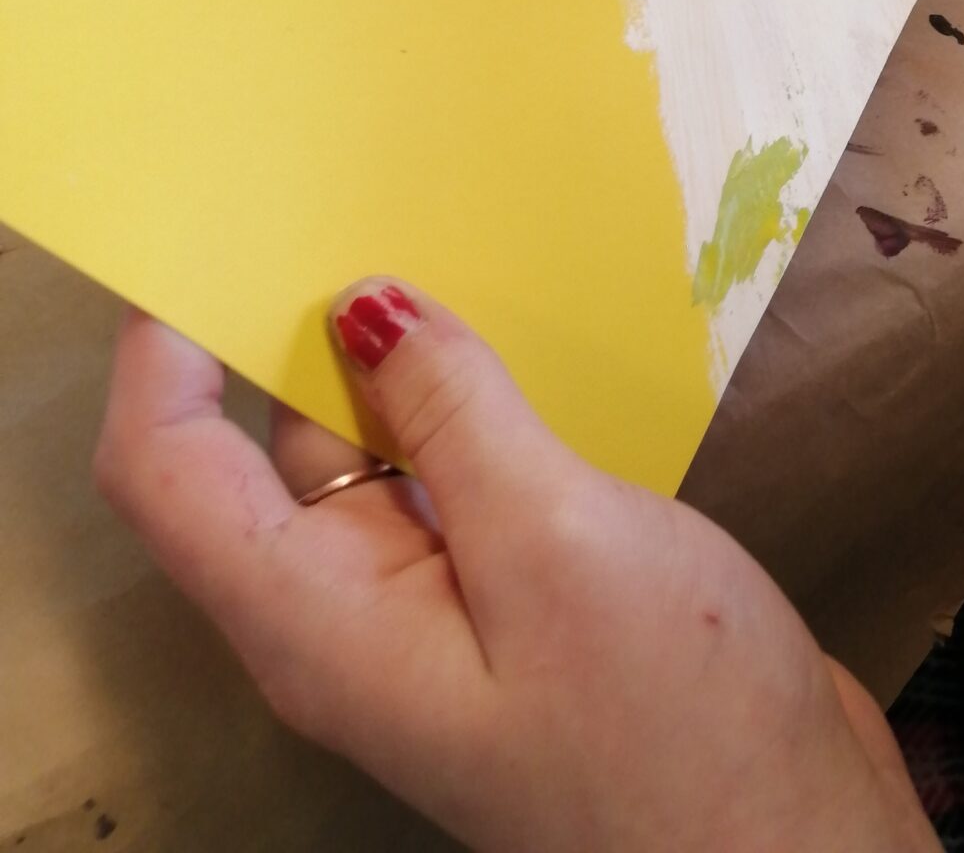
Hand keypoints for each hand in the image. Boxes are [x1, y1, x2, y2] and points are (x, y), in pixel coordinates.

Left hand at [95, 283, 935, 852]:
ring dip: (392, 353)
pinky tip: (517, 330)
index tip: (221, 226)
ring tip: (440, 227)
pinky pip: (450, 476)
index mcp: (319, 621)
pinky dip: (466, 398)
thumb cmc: (672, 723)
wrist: (791, 846)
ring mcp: (431, 611)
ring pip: (370, 452)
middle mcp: (349, 616)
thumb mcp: (558, 543)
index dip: (165, 351)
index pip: (170, 471)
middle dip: (288, 325)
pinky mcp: (507, 602)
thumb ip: (456, 415)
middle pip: (262, 451)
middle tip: (351, 185)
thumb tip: (366, 303)